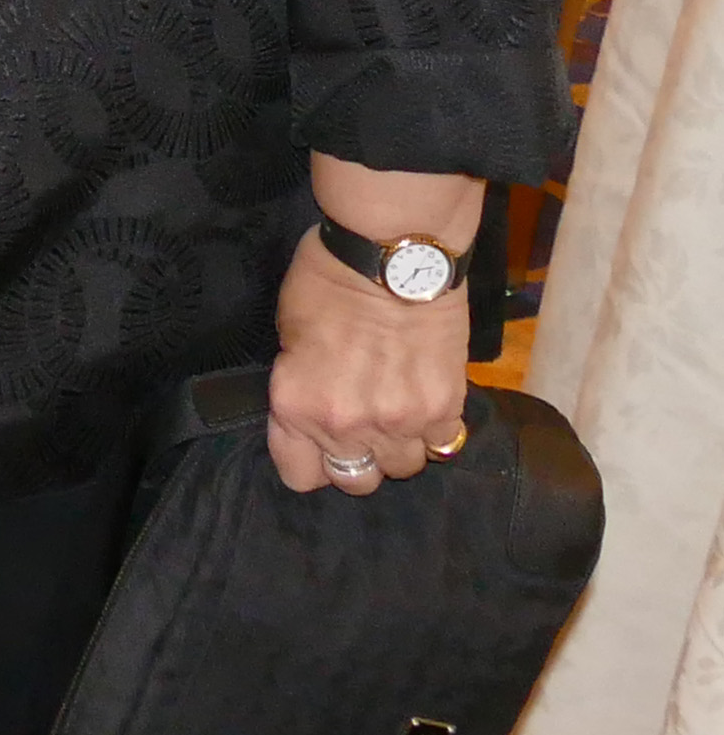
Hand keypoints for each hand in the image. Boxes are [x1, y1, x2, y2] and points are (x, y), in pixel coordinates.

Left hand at [266, 160, 485, 494]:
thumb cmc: (326, 276)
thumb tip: (313, 404)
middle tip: (356, 424)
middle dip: (354, 457)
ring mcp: (402, 422)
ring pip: (403, 468)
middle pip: (357, 481)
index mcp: (298, 404)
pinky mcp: (446, 408)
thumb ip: (301, 380)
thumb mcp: (288, 329)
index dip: (305, 459)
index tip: (311, 440)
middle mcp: (348, 424)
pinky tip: (423, 402)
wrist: (391, 253)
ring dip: (396, 445)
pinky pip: (441, 444)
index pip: (299, 476)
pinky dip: (432, 430)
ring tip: (393, 409)